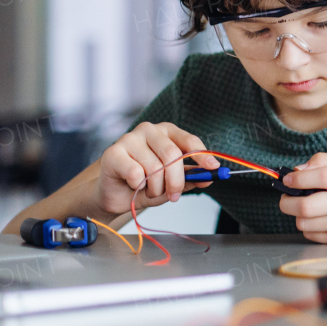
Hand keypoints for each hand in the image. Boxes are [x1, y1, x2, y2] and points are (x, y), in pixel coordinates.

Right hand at [97, 123, 218, 214]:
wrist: (114, 194)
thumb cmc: (144, 183)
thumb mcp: (171, 182)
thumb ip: (190, 177)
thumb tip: (209, 177)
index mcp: (167, 132)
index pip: (189, 140)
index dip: (202, 155)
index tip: (213, 168)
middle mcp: (149, 130)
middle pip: (172, 155)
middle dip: (176, 181)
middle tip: (174, 195)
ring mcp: (130, 139)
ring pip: (154, 167)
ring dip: (155, 188)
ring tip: (149, 190)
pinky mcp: (113, 152)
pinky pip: (135, 173)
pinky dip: (138, 186)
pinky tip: (133, 185)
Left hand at [277, 153, 326, 242]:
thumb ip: (325, 161)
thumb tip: (297, 170)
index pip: (320, 176)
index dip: (297, 178)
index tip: (288, 178)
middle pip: (305, 206)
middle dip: (287, 201)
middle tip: (288, 196)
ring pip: (304, 223)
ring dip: (297, 215)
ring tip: (305, 207)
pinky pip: (312, 235)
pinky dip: (308, 227)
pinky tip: (317, 218)